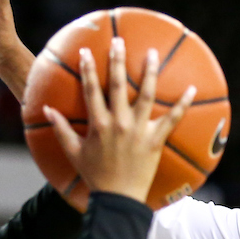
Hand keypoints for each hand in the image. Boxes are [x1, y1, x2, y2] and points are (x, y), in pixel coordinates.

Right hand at [44, 37, 196, 204]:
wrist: (118, 198)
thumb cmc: (95, 176)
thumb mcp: (73, 152)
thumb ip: (61, 129)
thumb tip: (47, 109)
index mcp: (98, 124)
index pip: (91, 90)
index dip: (87, 69)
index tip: (86, 51)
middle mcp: (118, 122)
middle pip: (117, 84)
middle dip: (117, 60)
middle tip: (119, 40)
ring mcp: (139, 130)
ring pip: (145, 94)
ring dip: (149, 72)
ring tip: (152, 53)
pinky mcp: (156, 139)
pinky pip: (173, 118)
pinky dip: (183, 103)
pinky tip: (191, 88)